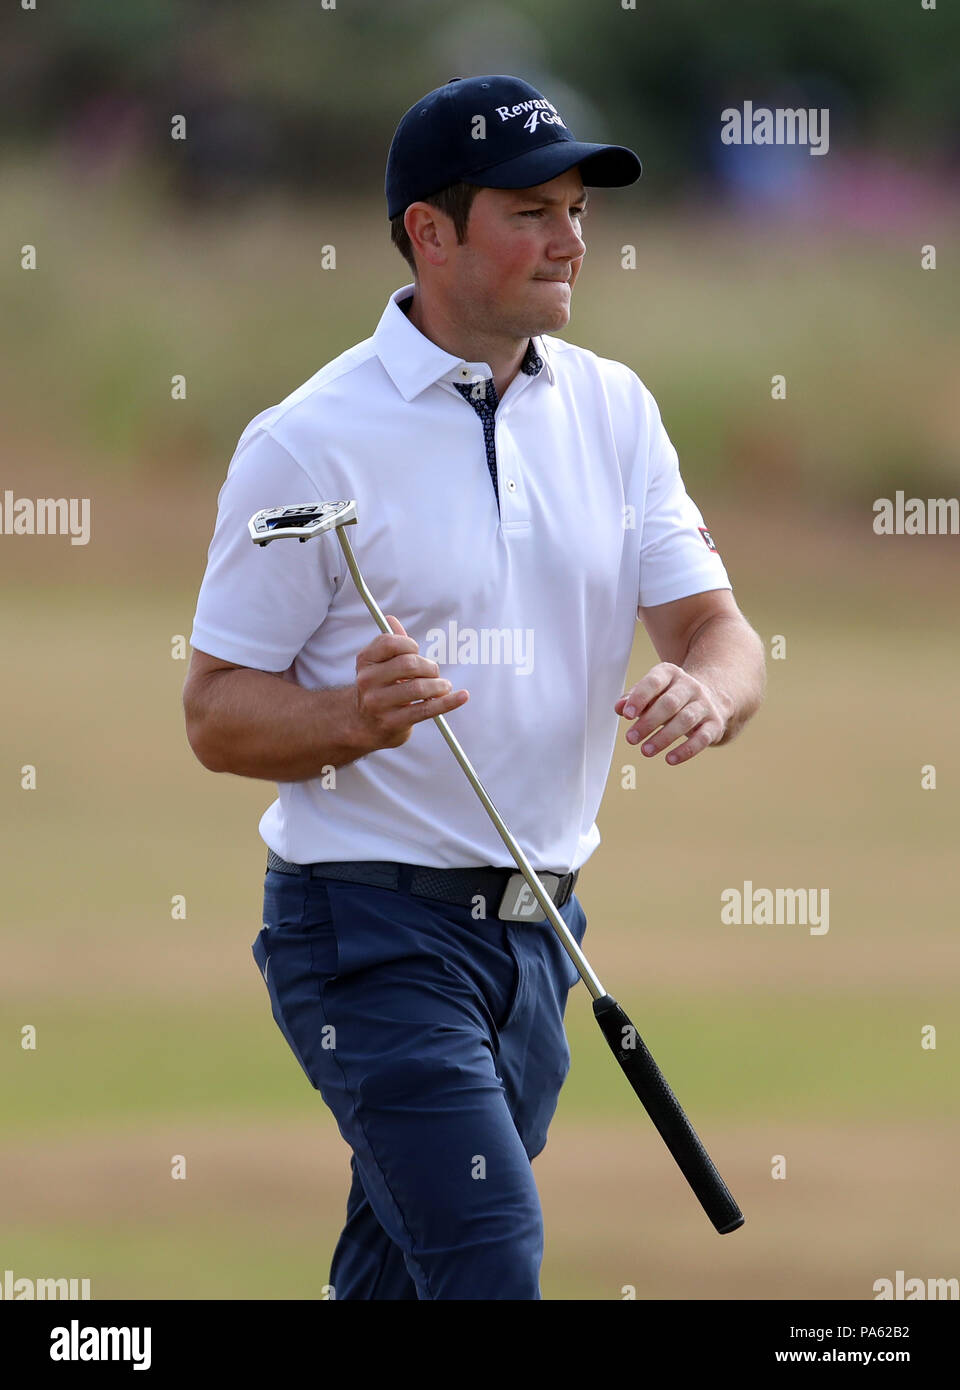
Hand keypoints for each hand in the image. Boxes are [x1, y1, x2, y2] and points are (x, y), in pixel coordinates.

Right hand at [352, 615, 468, 750]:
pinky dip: (448, 702)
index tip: (418, 652)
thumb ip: (390, 644)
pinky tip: (462, 697)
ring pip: (418, 687)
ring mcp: (378, 703)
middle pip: (408, 664)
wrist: (364, 725)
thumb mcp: (380, 665)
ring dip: (439, 685)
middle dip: (429, 666)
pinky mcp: (392, 722)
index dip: (410, 644)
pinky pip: (426, 709)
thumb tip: (391, 619)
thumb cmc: (380, 688)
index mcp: (365, 661)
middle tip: (435, 673)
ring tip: (443, 686)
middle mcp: (367, 681)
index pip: (390, 643)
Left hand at [615, 662, 728, 765]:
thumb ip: (633, 699)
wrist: (712, 698)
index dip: (640, 698)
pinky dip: (686, 750)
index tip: (627, 715)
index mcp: (670, 674)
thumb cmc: (672, 696)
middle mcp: (690, 686)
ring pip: (685, 720)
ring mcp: (705, 705)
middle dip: (649, 722)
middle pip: (670, 703)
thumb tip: (619, 708)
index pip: (654, 682)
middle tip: (631, 738)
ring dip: (664, 738)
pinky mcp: (714, 724)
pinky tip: (670, 759)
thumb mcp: (653, 692)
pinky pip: (702, 738)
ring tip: (646, 751)